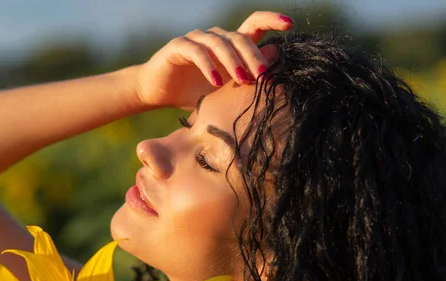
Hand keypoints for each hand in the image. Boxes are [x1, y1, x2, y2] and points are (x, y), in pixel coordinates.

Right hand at [133, 11, 293, 109]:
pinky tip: (216, 82)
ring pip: (220, 42)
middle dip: (254, 55)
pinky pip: (197, 52)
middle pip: (240, 37)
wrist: (157, 92)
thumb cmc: (193, 92)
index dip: (271, 20)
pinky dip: (209, 66)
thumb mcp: (225, 90)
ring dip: (234, 61)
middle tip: (264, 74)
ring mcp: (196, 39)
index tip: (290, 24)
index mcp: (229, 45)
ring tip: (243, 80)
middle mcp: (214, 37)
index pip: (253, 25)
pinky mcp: (179, 46)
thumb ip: (246, 77)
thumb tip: (274, 62)